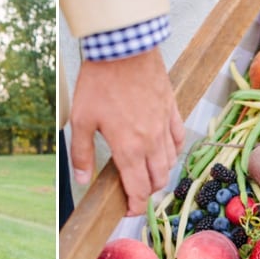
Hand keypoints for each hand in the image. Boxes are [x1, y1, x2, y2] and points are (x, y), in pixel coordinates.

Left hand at [69, 47, 184, 215]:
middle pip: (157, 180)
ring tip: (146, 173)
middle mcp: (151, 141)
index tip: (130, 211)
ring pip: (170, 161)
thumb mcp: (80, 119)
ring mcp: (164, 125)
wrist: (123, 47)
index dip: (136, 206)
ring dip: (159, 173)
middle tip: (134, 192)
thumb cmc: (99, 81)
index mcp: (128, 148)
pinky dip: (173, 150)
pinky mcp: (172, 108)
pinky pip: (179, 138)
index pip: (139, 190)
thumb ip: (82, 153)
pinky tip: (164, 150)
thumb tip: (82, 180)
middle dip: (146, 192)